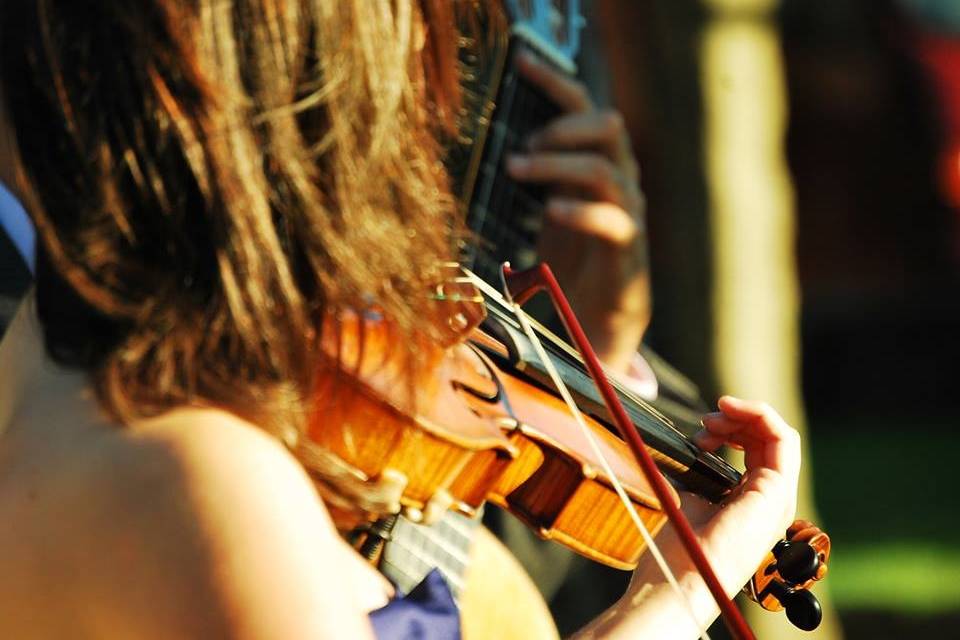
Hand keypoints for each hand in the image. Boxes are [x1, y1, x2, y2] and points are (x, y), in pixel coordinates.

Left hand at [506, 51, 648, 373]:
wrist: (596, 330)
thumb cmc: (568, 269)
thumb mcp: (547, 215)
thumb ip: (538, 180)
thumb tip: (498, 147)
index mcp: (600, 167)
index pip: (586, 108)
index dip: (557, 82)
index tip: (522, 62)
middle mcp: (621, 183)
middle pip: (608, 125)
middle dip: (562, 126)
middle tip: (522, 145)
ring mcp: (628, 216)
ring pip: (607, 168)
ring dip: (558, 163)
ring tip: (518, 169)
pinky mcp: (628, 253)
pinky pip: (614, 221)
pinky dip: (580, 210)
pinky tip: (550, 211)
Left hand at [578, 397, 800, 637]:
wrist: (684, 575)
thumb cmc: (680, 545)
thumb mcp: (688, 493)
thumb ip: (695, 469)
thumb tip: (682, 442)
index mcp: (751, 499)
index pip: (755, 448)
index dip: (731, 428)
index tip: (700, 428)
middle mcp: (769, 497)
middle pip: (767, 438)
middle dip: (736, 418)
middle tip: (706, 421)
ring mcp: (777, 495)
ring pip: (778, 433)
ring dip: (746, 414)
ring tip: (714, 419)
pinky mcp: (777, 491)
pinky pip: (782, 437)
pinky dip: (759, 414)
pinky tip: (731, 411)